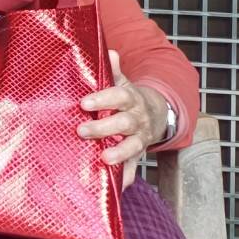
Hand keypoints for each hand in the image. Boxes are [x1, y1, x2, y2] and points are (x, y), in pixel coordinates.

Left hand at [78, 49, 168, 189]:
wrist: (156, 114)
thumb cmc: (127, 97)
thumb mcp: (123, 82)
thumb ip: (114, 71)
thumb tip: (109, 51)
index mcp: (131, 99)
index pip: (119, 96)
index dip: (103, 99)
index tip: (84, 102)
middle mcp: (137, 119)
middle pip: (123, 123)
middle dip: (104, 127)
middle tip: (81, 130)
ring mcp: (140, 138)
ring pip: (133, 146)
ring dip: (119, 153)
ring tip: (104, 158)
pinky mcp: (139, 155)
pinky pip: (136, 168)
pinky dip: (128, 178)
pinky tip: (118, 187)